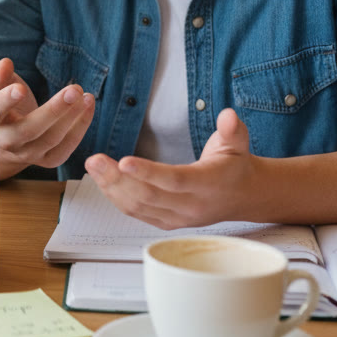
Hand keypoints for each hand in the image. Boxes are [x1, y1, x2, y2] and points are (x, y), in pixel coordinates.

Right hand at [0, 57, 94, 178]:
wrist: (9, 138)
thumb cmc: (3, 105)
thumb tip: (5, 64)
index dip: (7, 100)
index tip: (20, 89)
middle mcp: (6, 141)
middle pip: (28, 129)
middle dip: (53, 110)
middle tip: (73, 90)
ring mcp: (26, 154)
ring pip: (50, 139)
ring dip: (72, 117)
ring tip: (86, 96)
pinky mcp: (46, 160)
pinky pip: (65, 148)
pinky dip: (80, 127)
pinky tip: (88, 107)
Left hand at [84, 108, 259, 228]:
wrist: (243, 196)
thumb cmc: (235, 165)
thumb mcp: (238, 142)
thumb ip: (232, 129)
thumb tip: (227, 115)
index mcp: (208, 184)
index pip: (175, 180)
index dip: (148, 172)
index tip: (123, 161)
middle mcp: (192, 206)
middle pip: (149, 196)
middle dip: (117, 179)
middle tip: (94, 160)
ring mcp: (178, 218)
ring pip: (139, 207)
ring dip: (112, 188)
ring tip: (93, 167)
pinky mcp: (167, 222)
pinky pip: (137, 213)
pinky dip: (117, 198)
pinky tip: (103, 181)